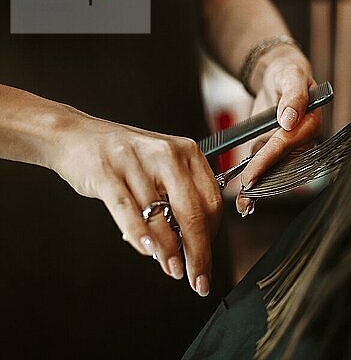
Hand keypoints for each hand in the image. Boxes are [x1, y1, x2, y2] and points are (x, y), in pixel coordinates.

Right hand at [50, 114, 220, 295]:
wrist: (76, 135)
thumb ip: (179, 198)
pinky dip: (139, 234)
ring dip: (169, 250)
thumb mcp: (162, 167)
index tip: (207, 258)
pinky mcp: (107, 173)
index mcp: (187, 152)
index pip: (211, 201)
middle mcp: (166, 155)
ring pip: (160, 216)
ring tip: (173, 269)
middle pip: (192, 213)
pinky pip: (128, 210)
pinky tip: (148, 251)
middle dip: (198, 252)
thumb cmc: (124, 156)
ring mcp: (136, 163)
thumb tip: (193, 243)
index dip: (211, 236)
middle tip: (198, 278)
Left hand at [236, 45, 320, 214]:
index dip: (268, 159)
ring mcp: (288, 148)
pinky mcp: (275, 150)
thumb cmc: (288, 75)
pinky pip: (267, 168)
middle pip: (284, 165)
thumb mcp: (291, 76)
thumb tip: (289, 119)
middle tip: (246, 199)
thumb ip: (293, 97)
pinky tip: (244, 199)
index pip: (286, 144)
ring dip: (261, 189)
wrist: (279, 77)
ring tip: (244, 205)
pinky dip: (256, 182)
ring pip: (276, 172)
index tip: (251, 175)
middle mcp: (302, 141)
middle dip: (265, 182)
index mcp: (310, 124)